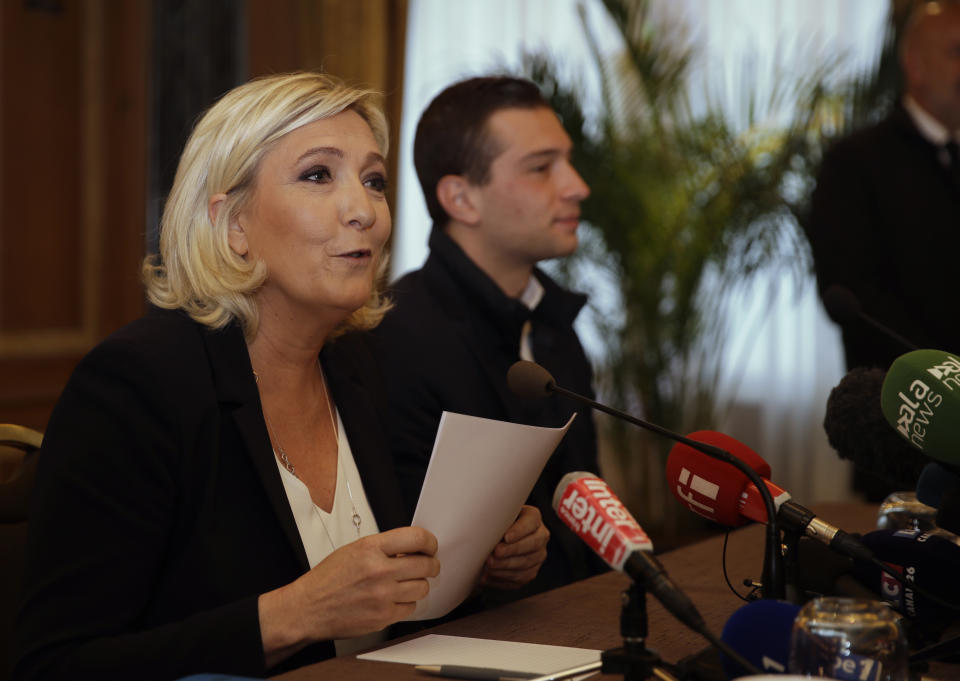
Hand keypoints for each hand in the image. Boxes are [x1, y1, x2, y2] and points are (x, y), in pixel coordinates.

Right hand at [259, 526, 438, 663]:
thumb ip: (383, 547)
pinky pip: (410, 608)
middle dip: (430, 564)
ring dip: (418, 585)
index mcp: (370, 548)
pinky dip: (406, 603)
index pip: (416, 538)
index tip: (430, 546)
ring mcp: (382, 596)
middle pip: (426, 565)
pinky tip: (394, 599)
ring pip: (422, 588)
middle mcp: (379, 571)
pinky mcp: (383, 617)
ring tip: (406, 583)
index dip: (430, 542)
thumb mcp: (353, 550)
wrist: (308, 609)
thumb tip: (411, 548)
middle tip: (427, 565)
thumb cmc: (327, 580)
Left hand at [480, 505, 548, 589]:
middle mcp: (540, 537)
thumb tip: (481, 521)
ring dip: (505, 567)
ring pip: (525, 564)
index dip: (519, 531)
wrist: (499, 536)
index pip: (531, 523)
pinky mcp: (530, 572)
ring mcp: (537, 556)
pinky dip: (502, 579)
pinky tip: (489, 576)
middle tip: (495, 553)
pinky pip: (519, 579)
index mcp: (533, 518)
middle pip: (531, 545)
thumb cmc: (498, 523)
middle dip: (511, 550)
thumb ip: (496, 516)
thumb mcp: (498, 515)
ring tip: (489, 566)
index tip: (506, 537)